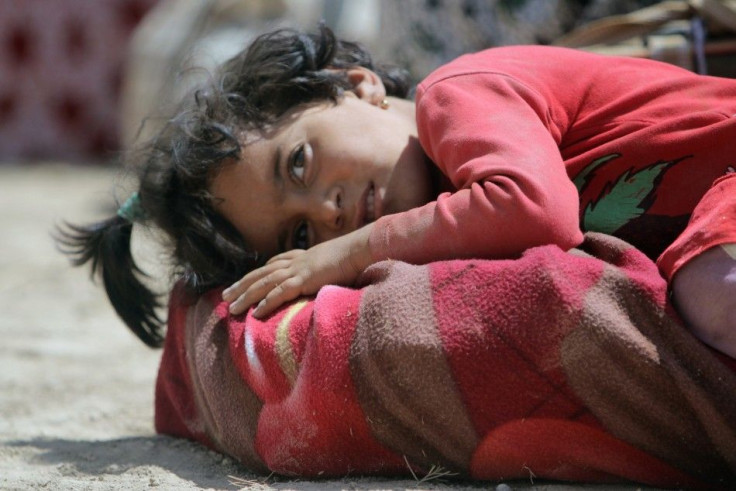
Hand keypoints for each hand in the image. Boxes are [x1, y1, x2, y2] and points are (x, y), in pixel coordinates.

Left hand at [223, 225, 372, 317]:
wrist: (360, 249)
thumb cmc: (353, 256)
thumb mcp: (335, 261)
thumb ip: (326, 268)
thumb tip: (328, 274)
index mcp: (303, 256)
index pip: (275, 263)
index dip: (259, 273)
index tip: (246, 280)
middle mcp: (296, 261)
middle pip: (262, 273)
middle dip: (242, 284)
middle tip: (225, 296)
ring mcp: (298, 270)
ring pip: (264, 283)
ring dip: (246, 295)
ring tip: (231, 307)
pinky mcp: (305, 279)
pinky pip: (280, 292)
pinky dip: (266, 302)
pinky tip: (255, 312)